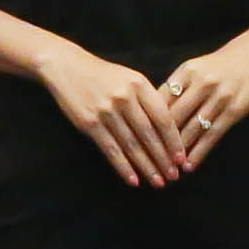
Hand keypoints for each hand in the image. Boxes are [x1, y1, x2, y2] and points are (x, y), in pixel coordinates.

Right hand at [37, 50, 193, 188]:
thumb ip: (147, 99)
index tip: (181, 158)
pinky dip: (123, 167)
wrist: (66, 66)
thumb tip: (168, 130)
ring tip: (158, 182)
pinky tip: (133, 180)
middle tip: (174, 176)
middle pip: (149, 135)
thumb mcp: (129, 78)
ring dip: (147, 167)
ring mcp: (106, 111)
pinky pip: (111, 150)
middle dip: (163, 159)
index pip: (163, 117)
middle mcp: (124, 97)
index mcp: (139, 84)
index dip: (174, 141)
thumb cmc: (103, 75)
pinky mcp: (89, 123)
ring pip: (132, 145)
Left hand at [151, 27, 248, 154]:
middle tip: (149, 160)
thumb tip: (150, 113)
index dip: (148, 121)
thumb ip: (174, 88)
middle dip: (161, 140)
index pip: (162, 99)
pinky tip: (190, 165)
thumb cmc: (216, 66)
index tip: (139, 140)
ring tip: (168, 168)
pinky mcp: (234, 111)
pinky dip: (199, 152)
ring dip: (179, 151)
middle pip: (175, 117)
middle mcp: (202, 83)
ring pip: (193, 129)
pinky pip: (213, 136)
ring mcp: (219, 97)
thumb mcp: (192, 68)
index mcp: (187, 71)